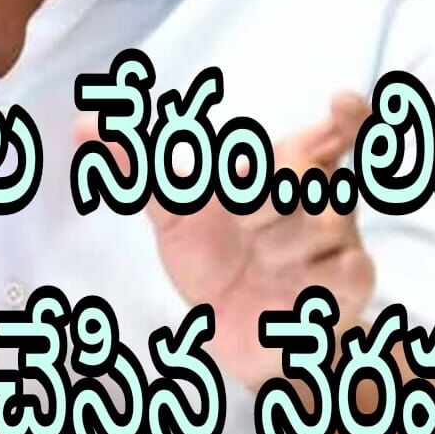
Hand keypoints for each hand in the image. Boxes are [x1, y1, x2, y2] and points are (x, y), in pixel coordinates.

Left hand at [77, 92, 374, 391]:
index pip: (331, 131)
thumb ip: (140, 168)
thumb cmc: (216, 255)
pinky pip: (352, 271)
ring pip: (328, 221)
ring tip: (260, 257)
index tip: (339, 101)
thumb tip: (82, 124)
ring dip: (285, 239)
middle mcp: (318, 202)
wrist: (239, 331)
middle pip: (307, 173)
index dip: (345, 115)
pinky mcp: (343, 293)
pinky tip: (317, 283)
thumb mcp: (174, 214)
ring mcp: (334, 246)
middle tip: (240, 218)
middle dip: (265, 190)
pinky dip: (333, 273)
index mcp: (286, 170)